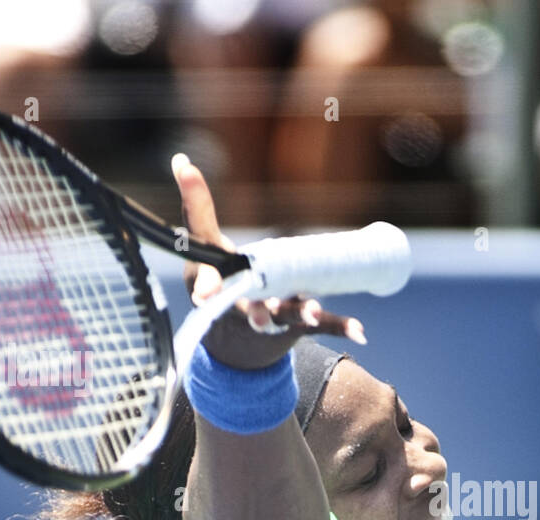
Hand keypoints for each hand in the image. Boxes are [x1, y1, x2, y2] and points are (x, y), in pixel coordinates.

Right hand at [171, 153, 365, 368]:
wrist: (235, 342)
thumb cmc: (220, 281)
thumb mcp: (205, 246)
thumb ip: (196, 206)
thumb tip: (180, 158)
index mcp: (218, 289)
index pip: (209, 285)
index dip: (207, 288)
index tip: (204, 295)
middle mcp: (244, 307)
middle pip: (251, 309)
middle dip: (257, 313)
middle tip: (262, 317)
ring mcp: (273, 319)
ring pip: (286, 317)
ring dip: (299, 313)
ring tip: (314, 311)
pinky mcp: (297, 326)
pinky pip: (320, 326)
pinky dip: (339, 326)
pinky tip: (359, 331)